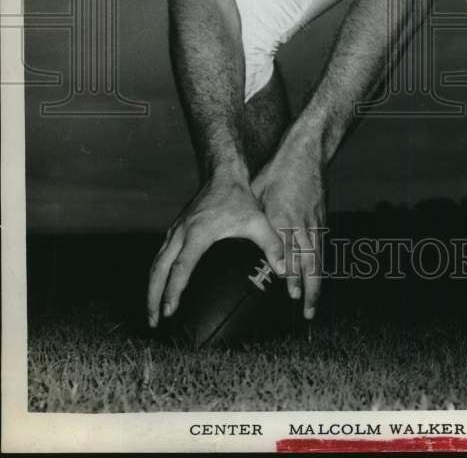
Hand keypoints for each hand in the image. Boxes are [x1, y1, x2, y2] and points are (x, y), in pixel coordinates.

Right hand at [147, 175, 285, 327]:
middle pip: (158, 269)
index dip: (173, 290)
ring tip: (152, 313)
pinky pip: (159, 256)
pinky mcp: (174, 229)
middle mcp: (181, 232)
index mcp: (198, 233)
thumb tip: (285, 270)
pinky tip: (159, 289)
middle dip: (153, 297)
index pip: (181, 267)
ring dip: (151, 288)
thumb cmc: (240, 198)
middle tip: (154, 322)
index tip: (170, 311)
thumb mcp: (258, 221)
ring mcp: (174, 230)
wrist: (223, 174)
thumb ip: (272, 245)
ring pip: (155, 263)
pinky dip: (156, 275)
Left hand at [255, 136, 326, 320]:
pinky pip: (322, 248)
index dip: (291, 274)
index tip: (292, 295)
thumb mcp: (257, 192)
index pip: (288, 252)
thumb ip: (251, 219)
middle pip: (308, 261)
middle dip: (309, 290)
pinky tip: (318, 282)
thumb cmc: (276, 171)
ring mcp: (314, 221)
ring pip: (318, 258)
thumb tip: (233, 238)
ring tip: (312, 307)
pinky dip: (321, 268)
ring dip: (317, 285)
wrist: (306, 151)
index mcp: (281, 216)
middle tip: (306, 313)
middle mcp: (300, 223)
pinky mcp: (321, 218)